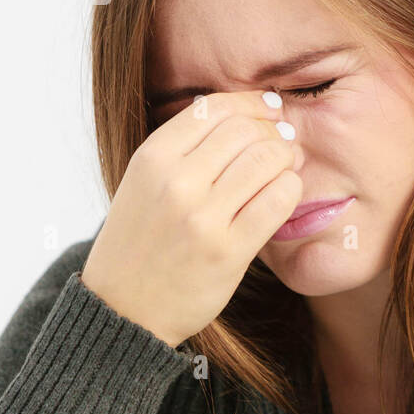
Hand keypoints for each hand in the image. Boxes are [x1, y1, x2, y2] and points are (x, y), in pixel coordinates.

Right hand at [80, 90, 300, 346]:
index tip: (270, 110)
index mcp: (152, 158)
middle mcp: (176, 182)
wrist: (122, 309)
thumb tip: (248, 113)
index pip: (216, 108)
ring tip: (286, 168)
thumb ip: (186, 147)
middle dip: (274, 132)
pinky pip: (278, 200)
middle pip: (247, 130)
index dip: (253, 103)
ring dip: (287, 159)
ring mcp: (202, 218)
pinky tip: (284, 195)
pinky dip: (291, 190)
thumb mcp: (145, 182)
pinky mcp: (228, 251)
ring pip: (268, 159)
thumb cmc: (141, 241)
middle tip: (283, 144)